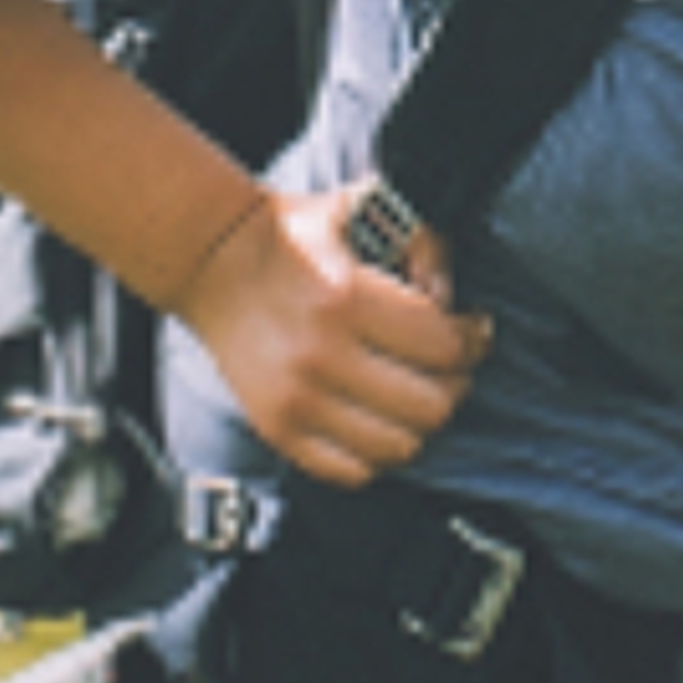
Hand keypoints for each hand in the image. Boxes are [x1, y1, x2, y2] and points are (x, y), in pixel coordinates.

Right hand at [176, 188, 488, 487]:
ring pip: (399, 447)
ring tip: (413, 394)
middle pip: (430, 406)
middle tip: (447, 366)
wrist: (211, 260)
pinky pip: (352, 471)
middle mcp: (320, 357)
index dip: (471, 340)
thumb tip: (453, 303)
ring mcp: (296, 401)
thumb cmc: (291, 235)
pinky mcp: (278, 429)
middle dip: (453, 385)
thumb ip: (422, 244)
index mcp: (345, 299)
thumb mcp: (360, 211)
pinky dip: (375, 452)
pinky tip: (376, 420)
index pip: (443, 347)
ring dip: (418, 422)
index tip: (471, 331)